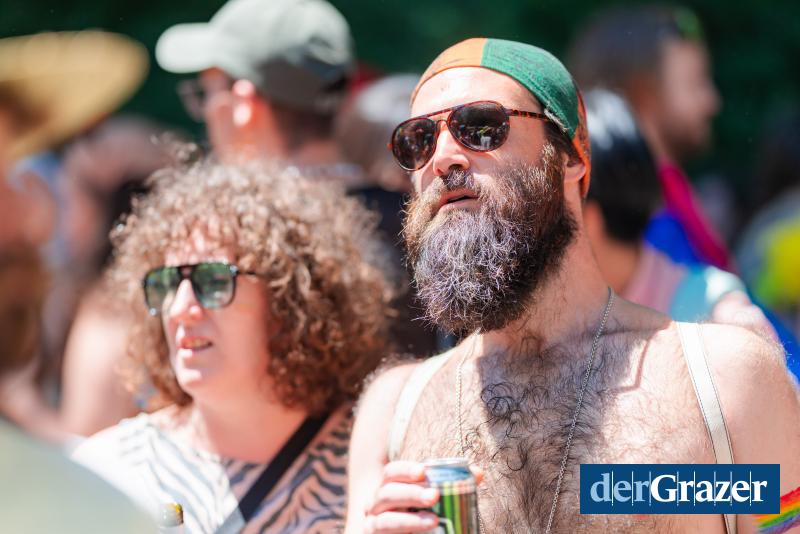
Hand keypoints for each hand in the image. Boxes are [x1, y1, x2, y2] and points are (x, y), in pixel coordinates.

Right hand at [363, 460, 483, 533]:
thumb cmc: (417, 516)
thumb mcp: (432, 501)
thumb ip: (452, 486)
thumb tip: (478, 473)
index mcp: (389, 487)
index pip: (392, 472)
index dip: (405, 470)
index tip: (423, 471)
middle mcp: (376, 503)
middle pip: (387, 493)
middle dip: (411, 493)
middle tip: (435, 495)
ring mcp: (373, 524)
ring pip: (384, 519)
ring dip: (408, 519)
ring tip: (433, 520)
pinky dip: (403, 530)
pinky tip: (417, 532)